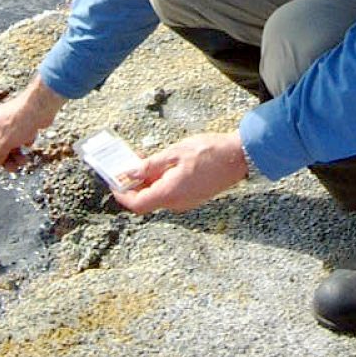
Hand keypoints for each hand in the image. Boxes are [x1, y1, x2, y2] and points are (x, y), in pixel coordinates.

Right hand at [0, 75, 65, 171]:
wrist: (42, 105)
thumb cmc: (21, 118)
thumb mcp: (6, 142)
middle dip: (5, 158)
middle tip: (14, 168)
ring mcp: (11, 124)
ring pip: (10, 144)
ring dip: (17, 154)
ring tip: (25, 160)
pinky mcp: (23, 124)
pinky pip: (21, 138)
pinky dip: (25, 142)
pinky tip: (30, 138)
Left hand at [113, 132, 248, 213]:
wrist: (239, 156)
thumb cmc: (209, 151)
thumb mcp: (175, 153)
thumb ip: (150, 165)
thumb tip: (129, 174)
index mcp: (170, 193)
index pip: (137, 204)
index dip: (123, 195)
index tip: (115, 182)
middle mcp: (177, 203)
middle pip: (147, 201)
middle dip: (135, 185)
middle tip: (130, 164)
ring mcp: (187, 201)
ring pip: (159, 196)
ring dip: (149, 182)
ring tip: (147, 161)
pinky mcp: (194, 196)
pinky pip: (171, 193)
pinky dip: (162, 182)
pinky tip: (165, 165)